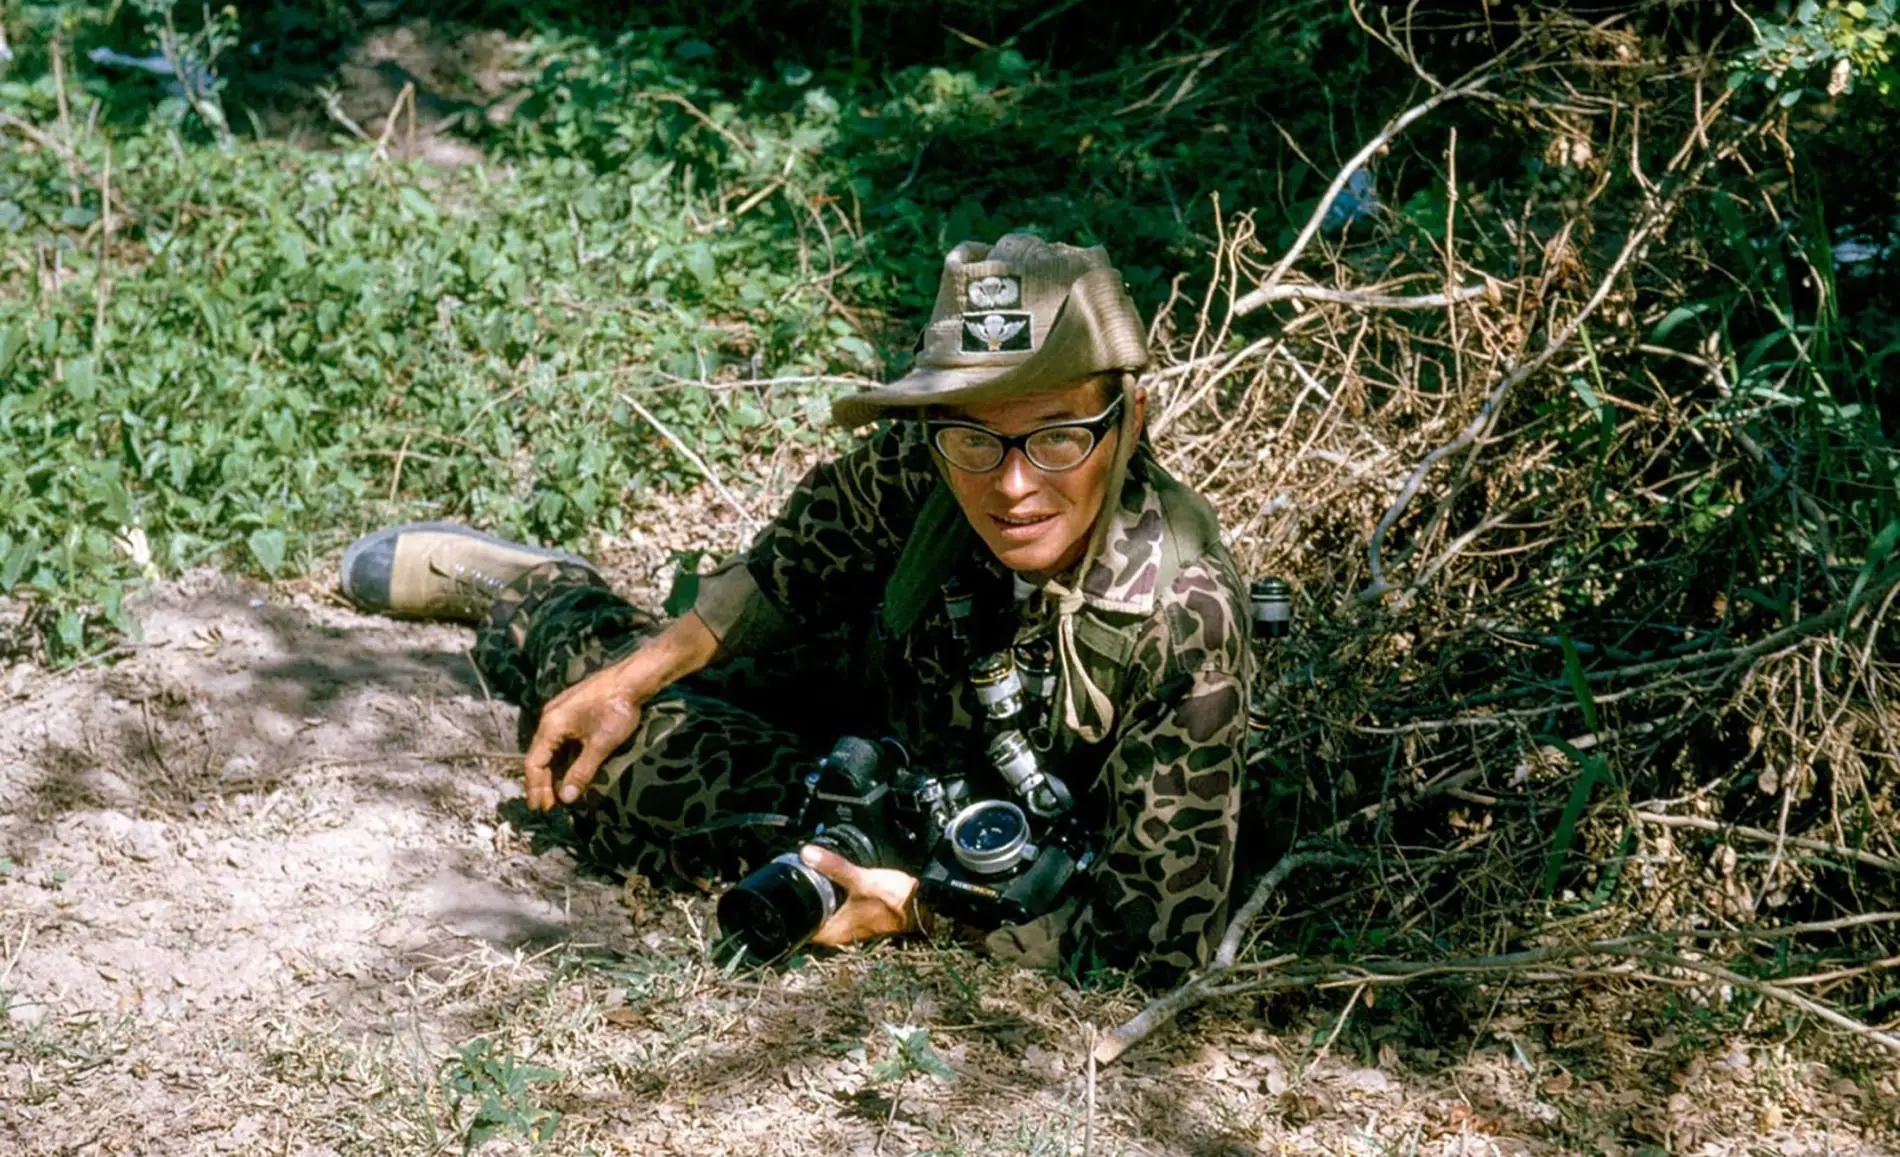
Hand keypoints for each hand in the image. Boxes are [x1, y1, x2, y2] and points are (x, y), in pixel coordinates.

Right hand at [522, 666, 645, 810]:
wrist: (633, 679)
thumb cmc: (616, 709)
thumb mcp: (600, 745)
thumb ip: (581, 772)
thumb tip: (567, 798)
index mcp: (551, 725)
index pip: (534, 762)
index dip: (536, 787)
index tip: (539, 808)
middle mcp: (550, 717)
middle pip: (539, 756)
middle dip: (543, 783)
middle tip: (548, 806)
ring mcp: (561, 712)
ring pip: (551, 748)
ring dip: (553, 771)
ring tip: (558, 793)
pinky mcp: (574, 710)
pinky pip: (561, 739)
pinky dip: (563, 757)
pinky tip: (570, 770)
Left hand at [800, 845, 924, 947]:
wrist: (923, 905)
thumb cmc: (895, 901)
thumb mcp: (860, 879)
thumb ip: (834, 866)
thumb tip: (808, 854)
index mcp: (833, 932)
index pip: (799, 929)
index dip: (788, 915)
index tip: (781, 896)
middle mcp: (839, 934)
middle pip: (810, 920)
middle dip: (802, 903)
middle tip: (793, 881)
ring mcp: (849, 927)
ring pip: (824, 914)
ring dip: (819, 901)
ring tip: (810, 879)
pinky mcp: (859, 918)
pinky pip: (838, 910)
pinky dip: (833, 899)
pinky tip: (835, 884)